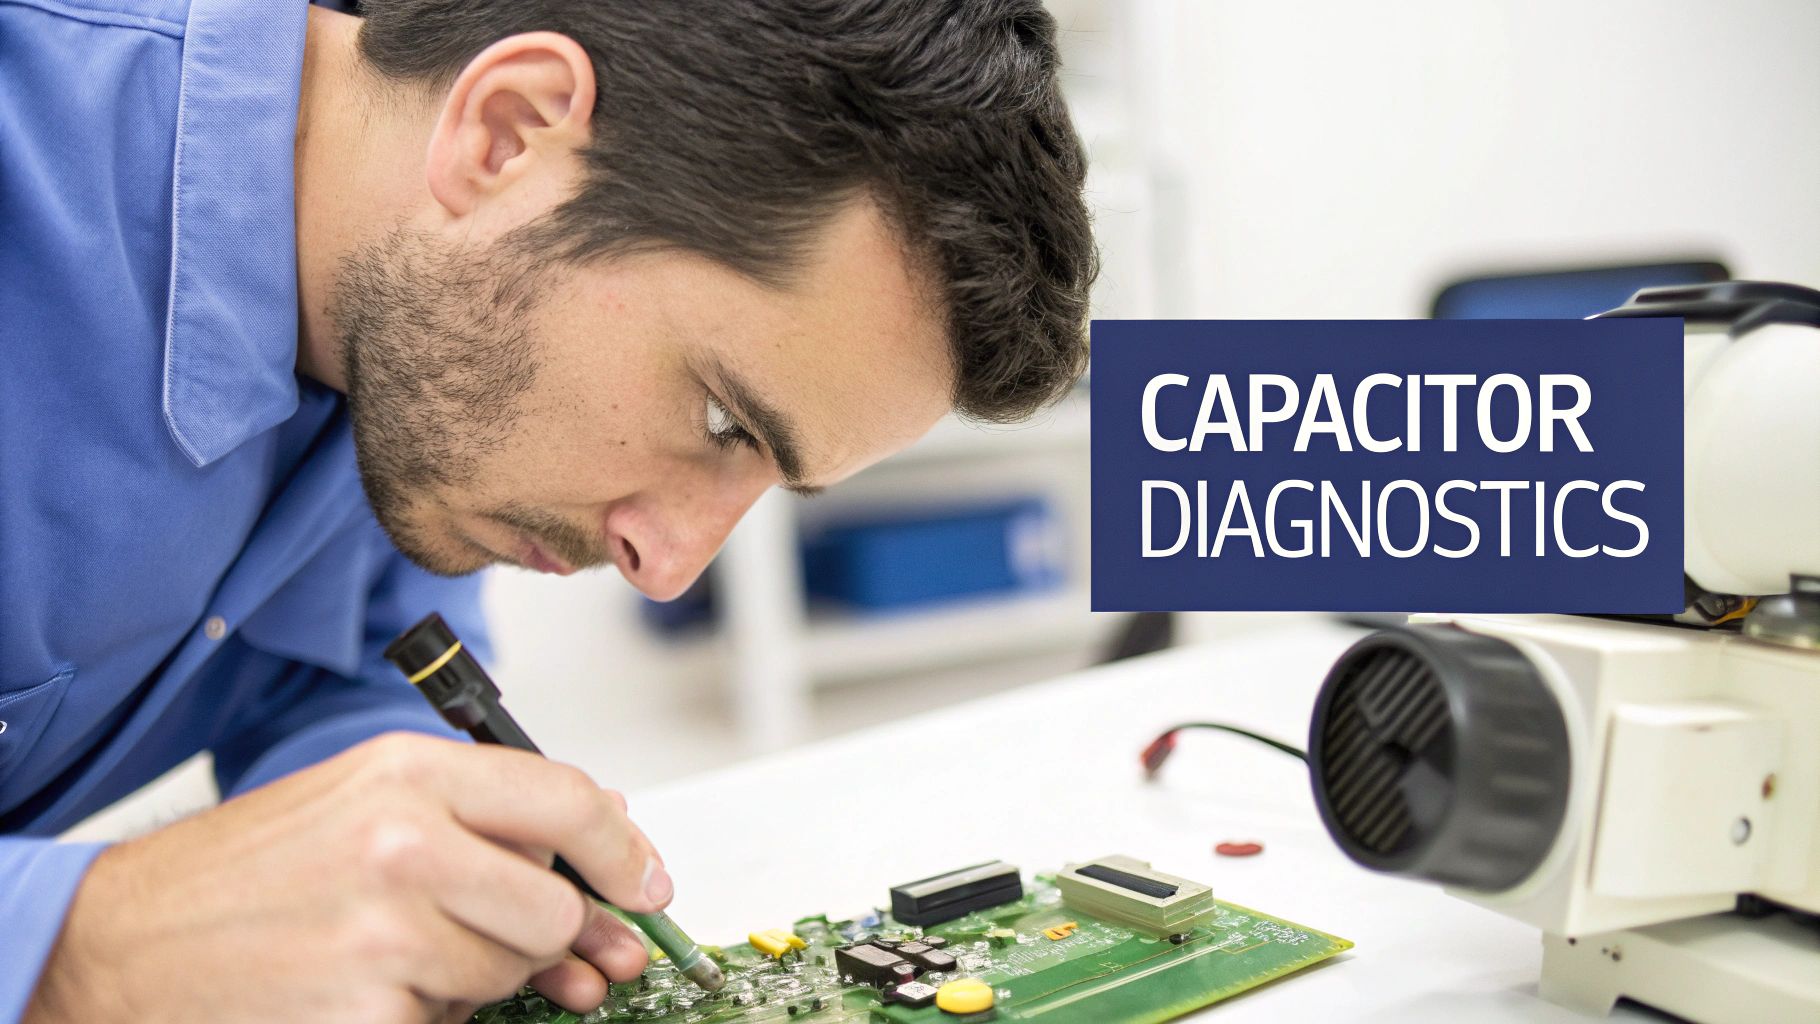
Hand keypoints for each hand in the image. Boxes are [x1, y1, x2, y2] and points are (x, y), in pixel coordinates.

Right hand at [25, 733, 668, 1022]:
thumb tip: (609, 825)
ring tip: (387, 953)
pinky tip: (361, 992)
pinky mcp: (371, 1014)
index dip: (624, 849)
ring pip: (510, 971)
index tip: (646, 885)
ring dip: (471, 978)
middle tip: (475, 932)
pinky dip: (424, 1019)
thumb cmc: (244, 874)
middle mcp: (404, 844)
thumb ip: (483, 806)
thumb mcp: (362, 798)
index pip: (568, 800)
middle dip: (536, 933)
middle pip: (554, 905)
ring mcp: (386, 934)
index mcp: (407, 775)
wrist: (120, 946)